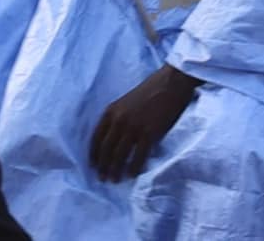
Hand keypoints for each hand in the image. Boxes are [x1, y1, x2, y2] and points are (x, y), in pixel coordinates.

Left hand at [89, 65, 200, 181]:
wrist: (170, 82)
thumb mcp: (126, 101)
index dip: (94, 154)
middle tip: (102, 179)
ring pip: (120, 155)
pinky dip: (133, 167)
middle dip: (103, 166)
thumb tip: (114, 137)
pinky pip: (138, 155)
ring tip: (114, 180)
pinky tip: (131, 175)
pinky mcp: (149, 133)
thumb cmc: (151, 89)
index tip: (92, 166)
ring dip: (116, 170)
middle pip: (106, 149)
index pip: (96, 137)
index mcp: (111, 110)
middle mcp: (119, 120)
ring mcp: (133, 127)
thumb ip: (118, 117)